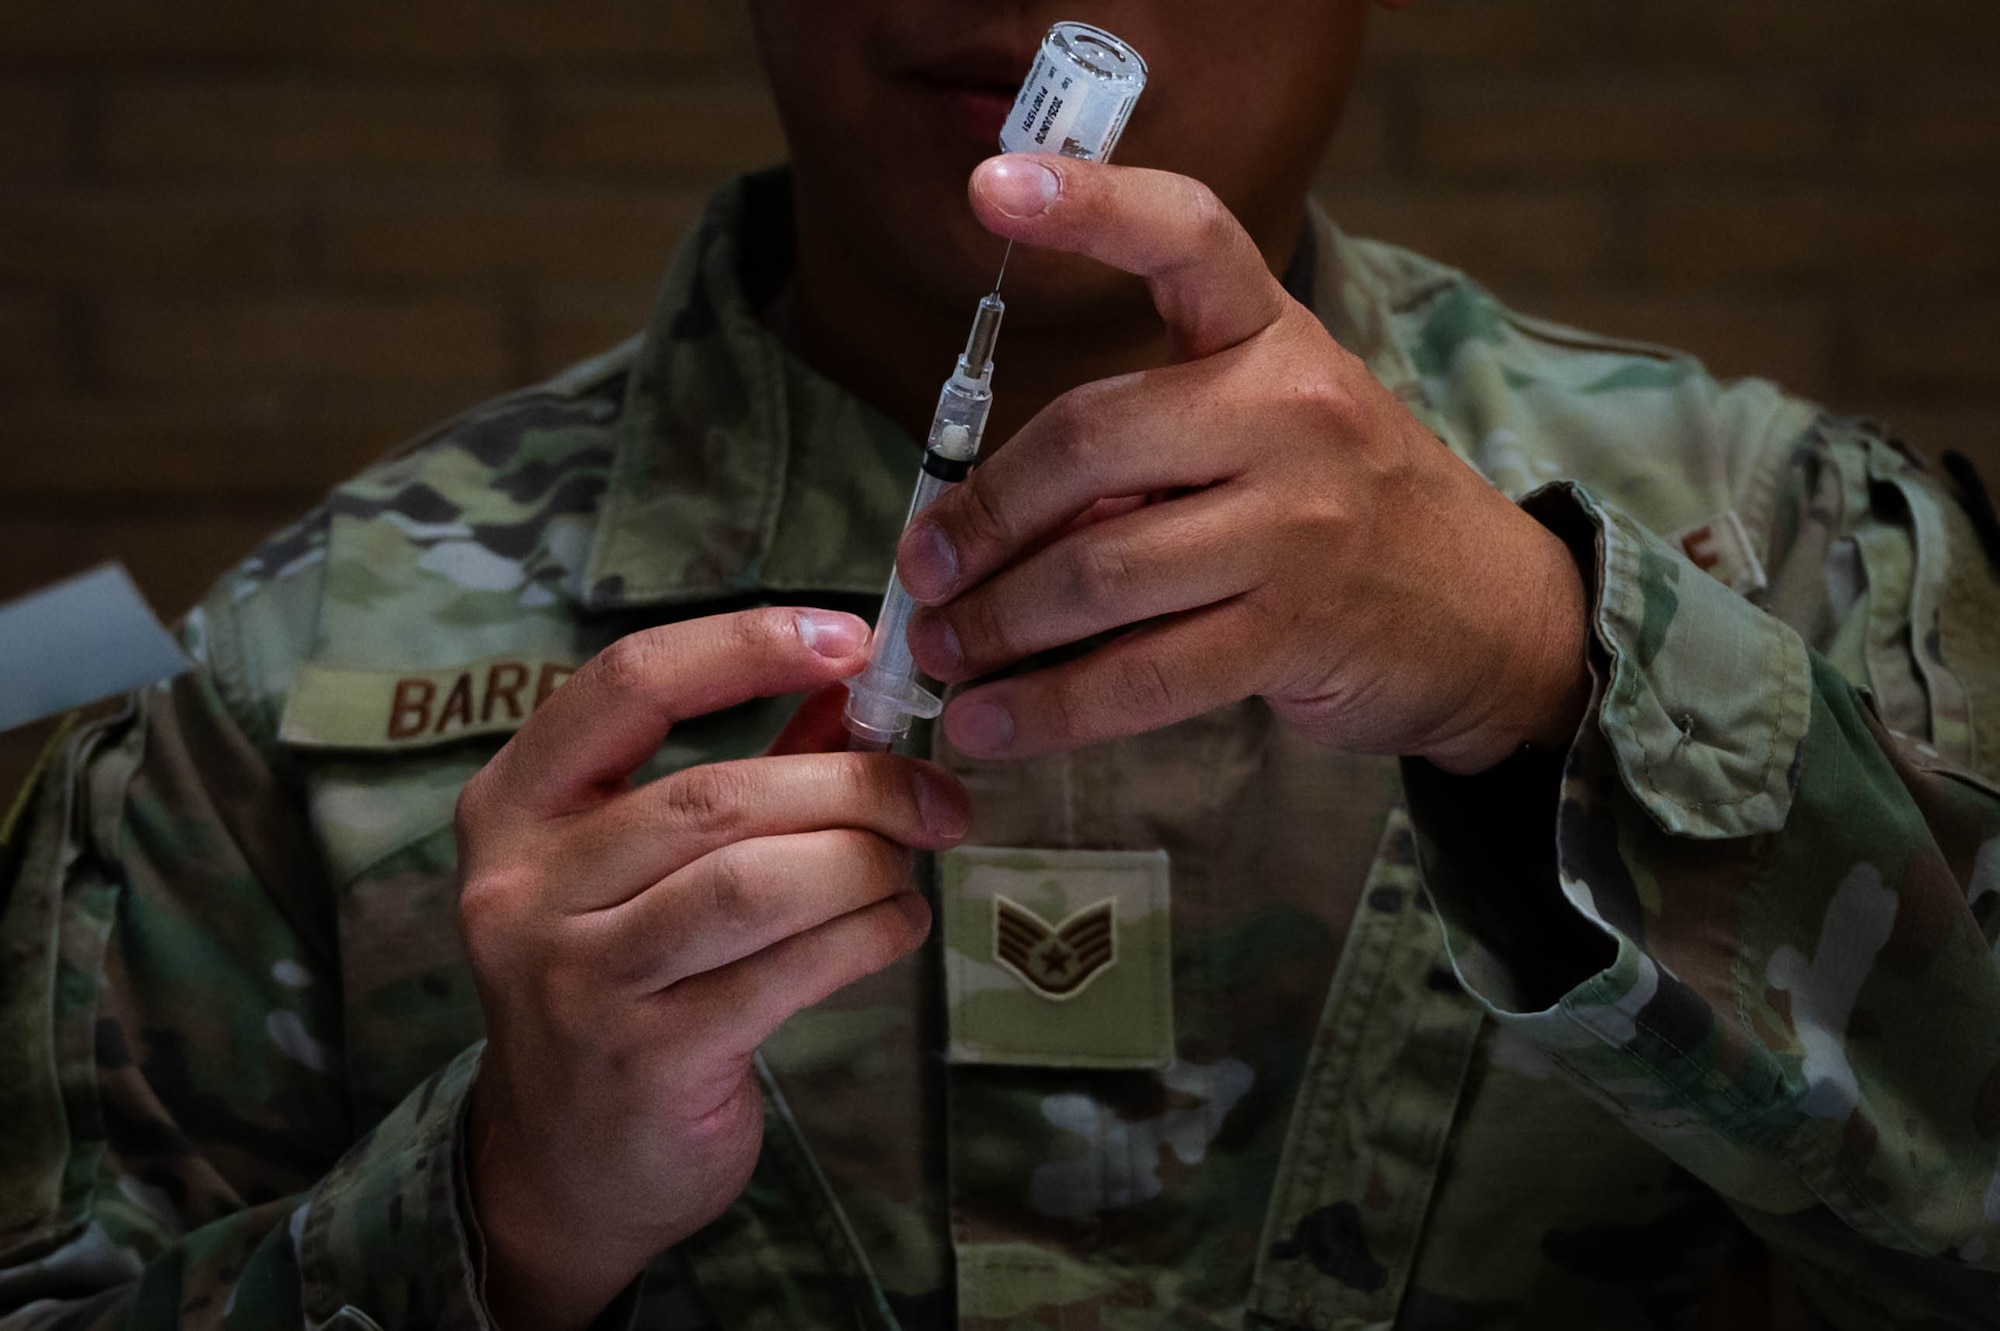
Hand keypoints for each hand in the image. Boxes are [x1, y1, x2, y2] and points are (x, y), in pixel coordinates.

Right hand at [454, 608, 969, 1328]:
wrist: (568, 1165)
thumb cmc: (622, 982)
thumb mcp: (647, 865)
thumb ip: (744, 772)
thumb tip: (853, 686)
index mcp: (515, 806)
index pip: (628, 685)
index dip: (747, 646)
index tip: (852, 643)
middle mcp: (525, 886)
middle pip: (716, 796)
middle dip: (854, 784)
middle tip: (935, 796)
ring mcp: (577, 979)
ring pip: (755, 882)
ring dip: (864, 861)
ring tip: (911, 863)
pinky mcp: (647, 1058)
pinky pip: (786, 970)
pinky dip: (866, 934)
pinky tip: (895, 924)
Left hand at [896, 155, 1589, 773]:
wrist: (1493, 614)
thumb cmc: (1345, 510)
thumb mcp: (1266, 436)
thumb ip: (1145, 453)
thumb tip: (986, 529)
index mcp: (1272, 336)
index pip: (1186, 237)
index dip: (1088, 202)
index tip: (987, 183)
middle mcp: (1290, 412)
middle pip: (1089, 439)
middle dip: (982, 516)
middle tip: (921, 571)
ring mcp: (1299, 526)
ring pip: (1099, 573)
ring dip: (996, 625)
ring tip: (936, 652)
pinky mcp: (1295, 631)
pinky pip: (1140, 676)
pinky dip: (1049, 708)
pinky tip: (988, 725)